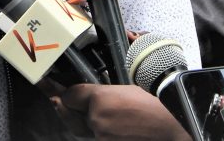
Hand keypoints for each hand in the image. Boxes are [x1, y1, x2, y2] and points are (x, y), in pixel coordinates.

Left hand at [55, 84, 189, 140]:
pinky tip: (107, 125)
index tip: (51, 87)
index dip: (64, 91)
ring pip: (83, 128)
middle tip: (56, 97)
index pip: (70, 94)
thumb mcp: (126, 89)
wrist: (172, 130)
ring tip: (94, 112)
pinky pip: (95, 137)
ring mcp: (101, 137)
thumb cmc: (155, 109)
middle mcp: (97, 120)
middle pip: (70, 112)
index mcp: (101, 99)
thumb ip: (101, 93)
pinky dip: (98, 132)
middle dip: (67, 106)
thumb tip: (83, 94)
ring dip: (84, 121)